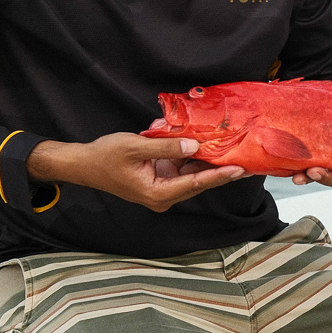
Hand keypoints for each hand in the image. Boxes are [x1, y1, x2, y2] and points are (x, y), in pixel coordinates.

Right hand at [28, 133, 246, 211]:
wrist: (83, 163)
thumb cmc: (105, 157)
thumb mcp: (136, 146)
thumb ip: (167, 146)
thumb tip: (195, 145)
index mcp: (158, 194)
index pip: (195, 183)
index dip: (218, 175)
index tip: (239, 169)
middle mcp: (164, 194)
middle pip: (199, 180)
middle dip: (221, 168)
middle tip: (247, 160)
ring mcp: (163, 186)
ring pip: (192, 171)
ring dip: (207, 157)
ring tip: (233, 147)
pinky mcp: (161, 176)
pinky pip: (181, 164)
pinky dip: (189, 151)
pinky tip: (201, 138)